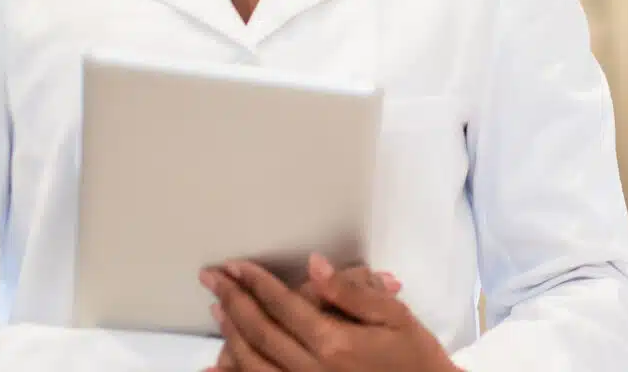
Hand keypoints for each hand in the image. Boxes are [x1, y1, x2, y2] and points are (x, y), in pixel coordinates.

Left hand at [203, 255, 457, 371]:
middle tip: (212, 279)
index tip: (235, 267)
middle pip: (260, 332)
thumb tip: (315, 266)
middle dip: (233, 301)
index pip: (283, 305)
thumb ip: (351, 291)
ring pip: (254, 362)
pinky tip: (217, 365)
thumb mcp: (394, 316)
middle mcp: (312, 369)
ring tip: (218, 309)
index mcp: (334, 342)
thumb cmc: (416, 357)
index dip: (256, 283)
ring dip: (231, 333)